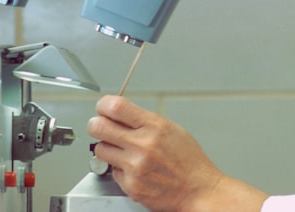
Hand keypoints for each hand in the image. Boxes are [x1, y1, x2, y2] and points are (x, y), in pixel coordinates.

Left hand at [87, 95, 267, 211]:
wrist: (198, 189)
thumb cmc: (189, 160)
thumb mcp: (172, 130)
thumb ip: (145, 122)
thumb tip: (121, 115)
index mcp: (154, 126)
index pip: (115, 107)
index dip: (103, 105)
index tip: (103, 108)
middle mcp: (142, 145)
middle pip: (98, 127)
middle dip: (96, 125)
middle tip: (100, 126)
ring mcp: (134, 166)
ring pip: (100, 149)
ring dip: (107, 147)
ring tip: (121, 150)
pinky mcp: (130, 185)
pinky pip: (112, 171)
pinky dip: (120, 168)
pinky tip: (135, 168)